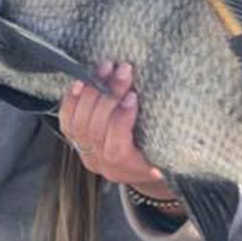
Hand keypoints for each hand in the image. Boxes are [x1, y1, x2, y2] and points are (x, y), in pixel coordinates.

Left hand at [59, 61, 175, 204]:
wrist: (142, 171)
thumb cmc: (161, 156)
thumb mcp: (169, 149)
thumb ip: (165, 131)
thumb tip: (174, 100)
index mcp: (129, 168)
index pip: (116, 148)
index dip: (120, 121)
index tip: (133, 97)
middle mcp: (102, 164)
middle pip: (95, 130)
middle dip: (108, 95)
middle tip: (122, 71)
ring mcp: (86, 153)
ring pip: (78, 124)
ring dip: (92, 92)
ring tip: (106, 69)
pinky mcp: (76, 142)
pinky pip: (67, 122)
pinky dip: (72, 100)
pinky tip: (82, 81)